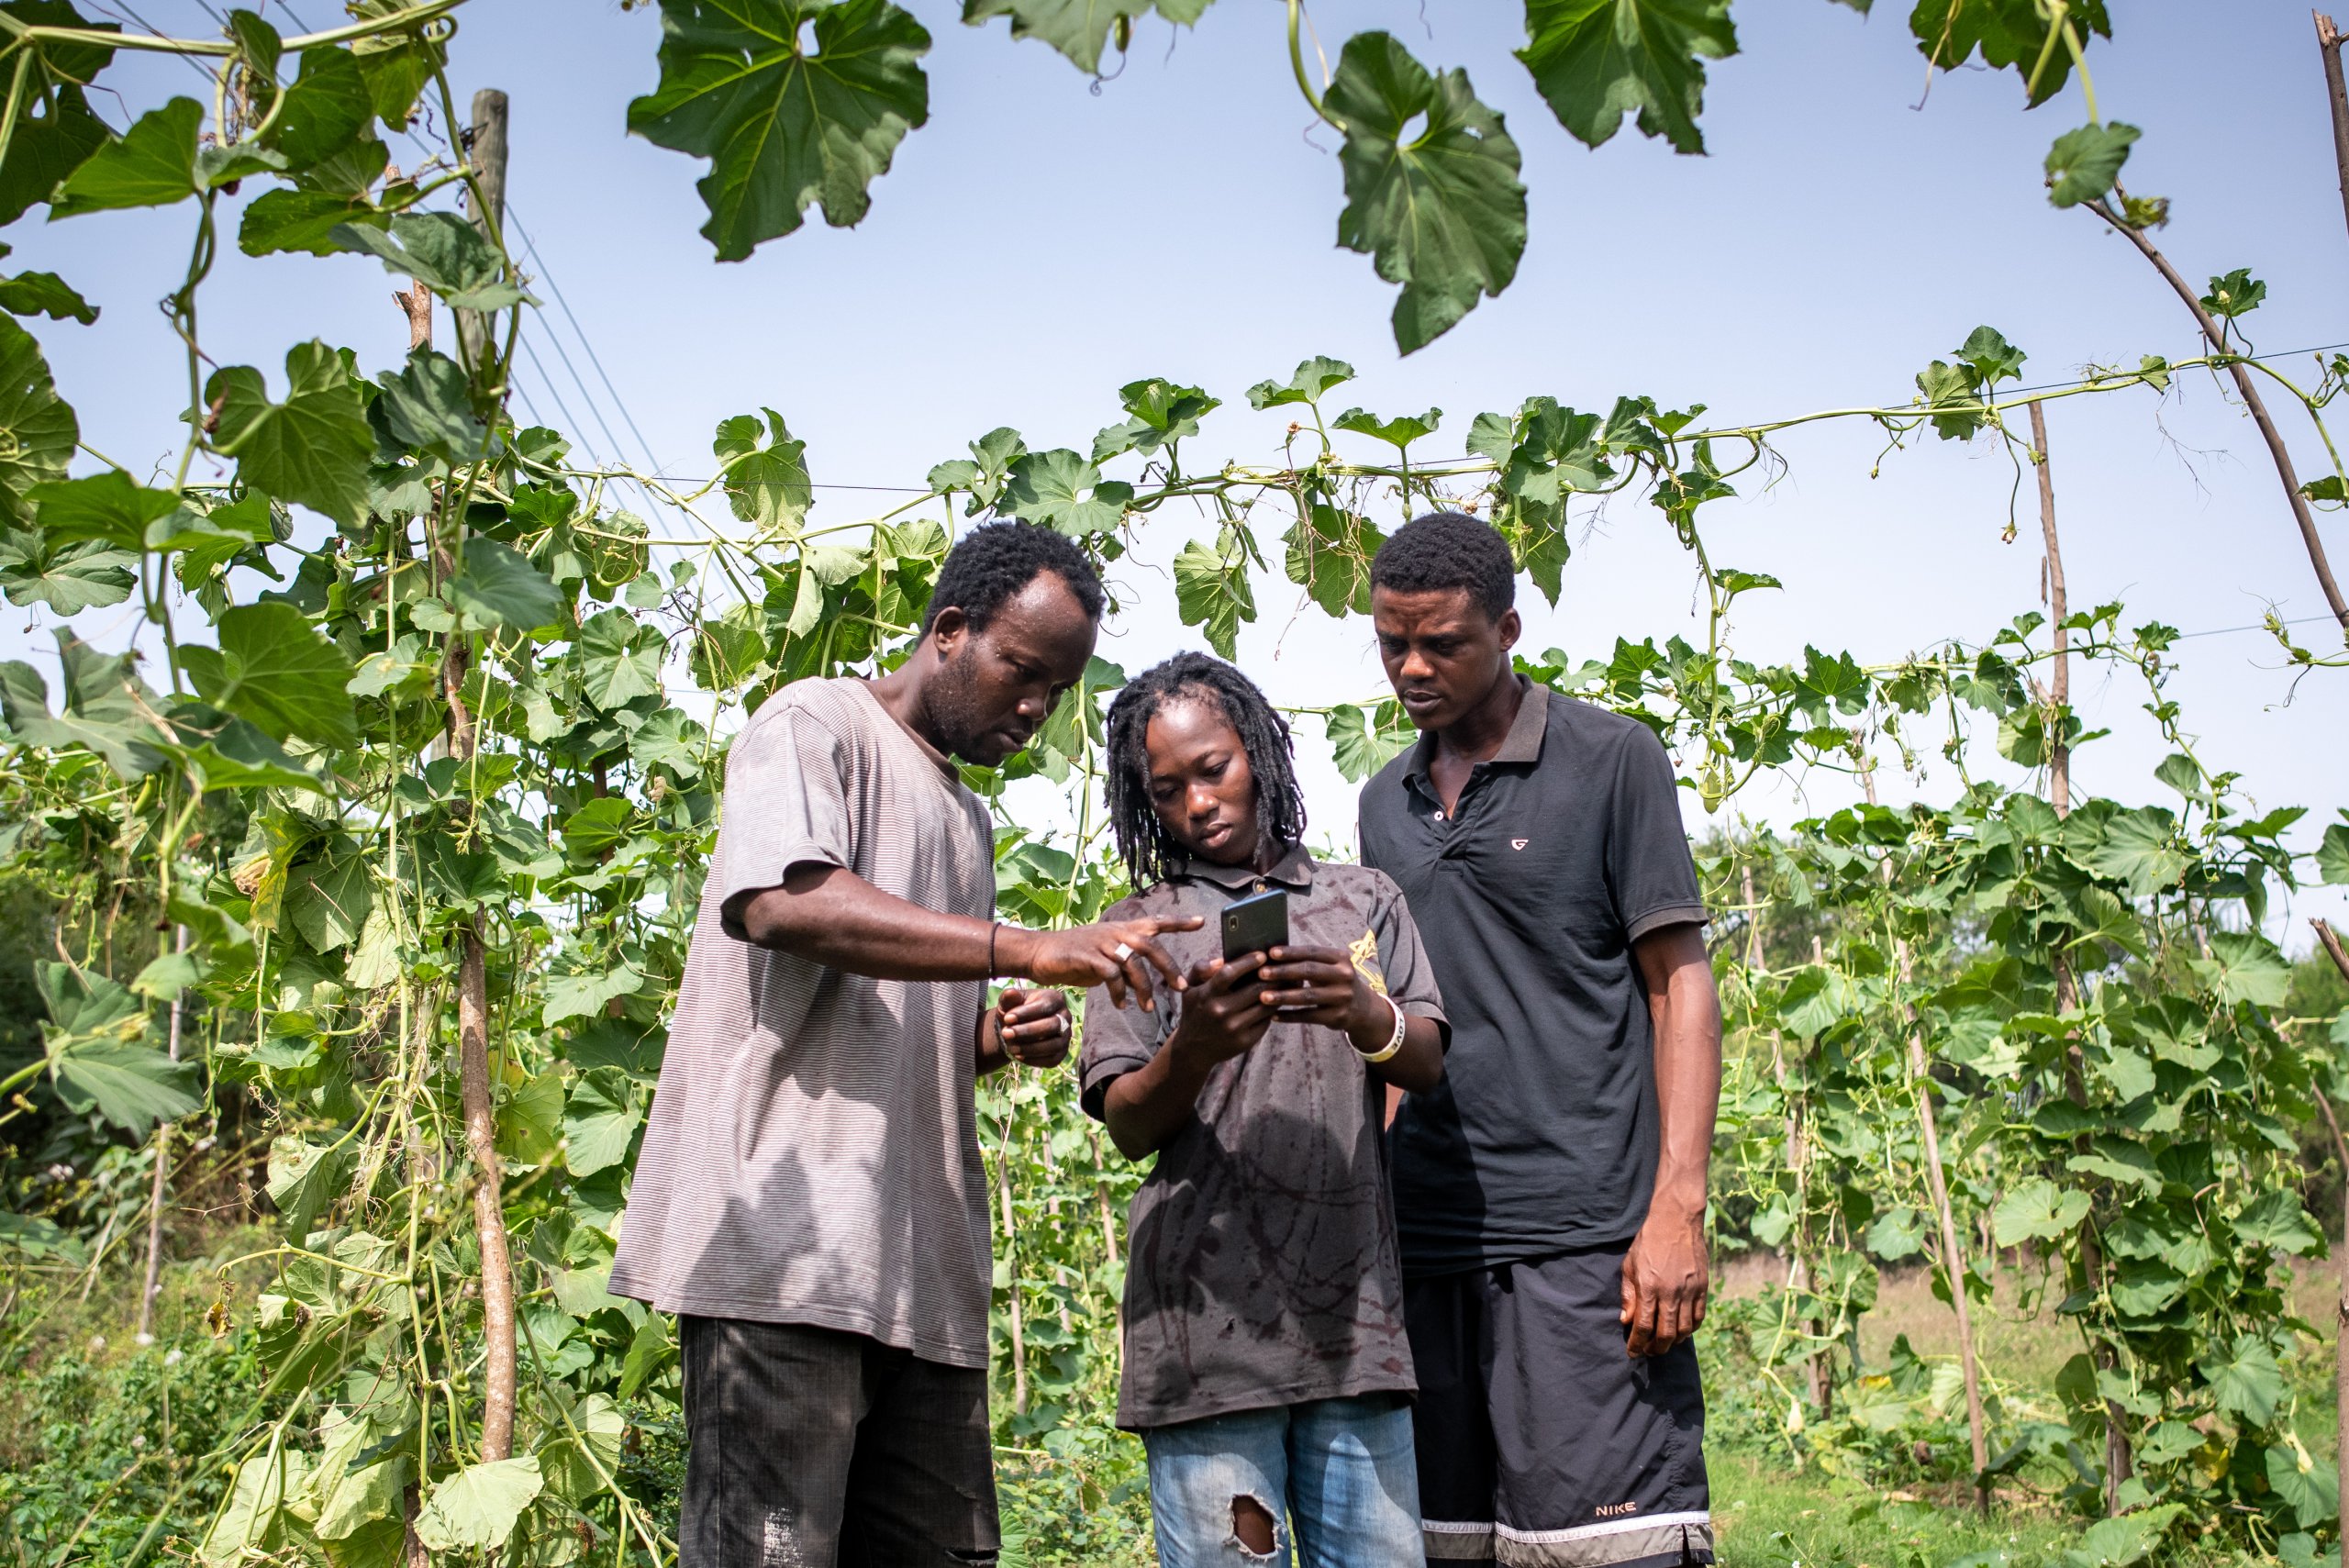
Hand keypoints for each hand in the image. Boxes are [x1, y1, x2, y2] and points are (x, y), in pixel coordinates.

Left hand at [994, 986, 1071, 1067]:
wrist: (1016, 1029)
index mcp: (1055, 998)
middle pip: (1053, 1025)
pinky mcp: (1061, 1053)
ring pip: (1054, 1045)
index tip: (1007, 1018)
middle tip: (1006, 1034)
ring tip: (1011, 1048)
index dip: (1026, 1013)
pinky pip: (1052, 1059)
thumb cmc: (1014, 1011)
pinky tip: (1018, 1056)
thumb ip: (1008, 997)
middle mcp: (1065, 1017)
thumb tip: (1010, 992)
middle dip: (1028, 1031)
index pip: (1046, 1005)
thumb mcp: (1008, 1002)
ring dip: (1031, 1048)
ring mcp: (1066, 1036)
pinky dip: (1034, 1060)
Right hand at [1016, 916, 1201, 1009]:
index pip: (1156, 922)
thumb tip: (1145, 982)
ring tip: (1148, 1008)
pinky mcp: (1087, 956)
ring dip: (1144, 987)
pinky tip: (1121, 1005)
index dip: (1179, 921)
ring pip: (1133, 962)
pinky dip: (1118, 992)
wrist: (1041, 954)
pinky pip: (1111, 975)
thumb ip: (1127, 966)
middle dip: (1169, 967)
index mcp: (1123, 930)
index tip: (1202, 921)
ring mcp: (1101, 943)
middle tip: (1182, 987)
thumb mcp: (1106, 958)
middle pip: (1150, 945)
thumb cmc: (1076, 956)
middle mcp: (1115, 932)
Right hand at [1166, 953, 1274, 1067]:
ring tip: (1283, 983)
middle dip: (1271, 976)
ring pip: (1265, 1005)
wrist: (1194, 1049)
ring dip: (1276, 993)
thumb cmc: (1195, 1011)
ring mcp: (1234, 1028)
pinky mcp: (1245, 1041)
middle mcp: (1220, 1011)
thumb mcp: (1189, 988)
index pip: (1229, 973)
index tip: (1262, 955)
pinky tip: (1275, 1002)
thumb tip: (1221, 959)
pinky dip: (1271, 1010)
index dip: (1248, 962)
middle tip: (1280, 967)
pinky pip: (1265, 1021)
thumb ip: (1201, 969)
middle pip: (1254, 989)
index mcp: (1207, 995)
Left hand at [1255, 945, 1385, 1042]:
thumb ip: (1308, 961)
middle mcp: (1344, 976)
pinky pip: (1308, 1016)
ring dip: (1283, 996)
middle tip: (1261, 973)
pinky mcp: (1337, 1016)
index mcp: (1341, 958)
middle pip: (1310, 972)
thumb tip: (1272, 955)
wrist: (1363, 1008)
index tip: (1270, 953)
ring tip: (1263, 997)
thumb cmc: (1335, 981)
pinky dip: (1289, 1016)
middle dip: (1283, 972)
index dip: (1291, 952)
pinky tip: (1273, 1016)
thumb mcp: (1330, 967)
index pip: (1312, 952)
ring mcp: (1342, 997)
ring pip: (1308, 996)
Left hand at [1620, 1199, 1708, 1356]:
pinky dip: (1690, 1330)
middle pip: (1665, 1334)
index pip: (1643, 1326)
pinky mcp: (1703, 1287)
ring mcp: (1689, 1291)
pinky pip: (1699, 1317)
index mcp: (1649, 1287)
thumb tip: (1626, 1321)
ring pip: (1684, 1330)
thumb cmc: (1648, 1242)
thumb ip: (1628, 1295)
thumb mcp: (1629, 1266)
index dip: (1637, 1344)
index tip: (1632, 1353)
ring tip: (1664, 1344)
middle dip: (1655, 1348)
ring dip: (1673, 1342)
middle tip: (1648, 1352)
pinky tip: (1682, 1331)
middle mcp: (1671, 1292)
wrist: (1676, 1221)